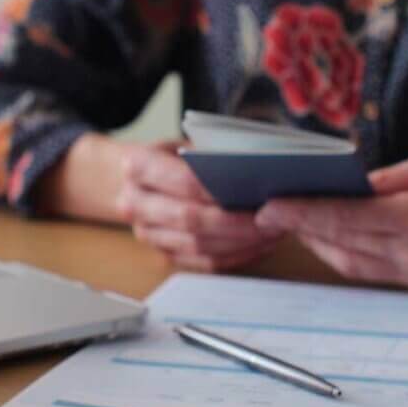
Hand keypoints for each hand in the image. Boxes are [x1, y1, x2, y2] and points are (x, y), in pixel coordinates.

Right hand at [117, 142, 281, 271]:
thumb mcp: (186, 143)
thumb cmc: (172, 158)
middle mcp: (134, 204)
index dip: (219, 189)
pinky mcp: (164, 255)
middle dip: (235, 221)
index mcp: (137, 167)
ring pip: (198, 246)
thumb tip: (254, 169)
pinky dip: (235, 256)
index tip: (253, 191)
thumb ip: (211, 155)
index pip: (183, 181)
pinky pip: (203, 263)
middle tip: (271, 217)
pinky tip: (259, 245)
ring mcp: (147, 234)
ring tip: (273, 231)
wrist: (139, 181)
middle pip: (190, 219)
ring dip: (240, 242)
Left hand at [255, 151, 407, 290]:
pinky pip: (368, 270)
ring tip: (288, 221)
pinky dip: (341, 253)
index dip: (301, 214)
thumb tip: (345, 187)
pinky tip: (324, 235)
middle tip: (267, 211)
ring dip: (316, 243)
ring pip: (350, 264)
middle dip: (300, 228)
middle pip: (341, 243)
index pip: (344, 219)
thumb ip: (385, 180)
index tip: (268, 207)